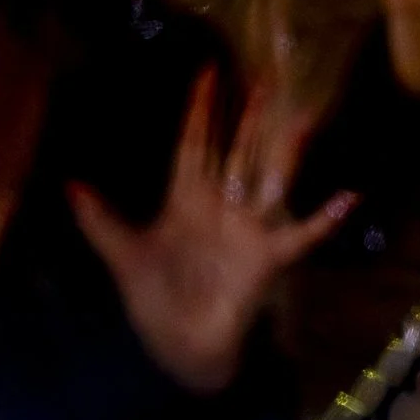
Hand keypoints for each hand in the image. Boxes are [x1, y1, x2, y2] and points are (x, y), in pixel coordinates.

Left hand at [71, 69, 355, 395]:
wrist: (181, 346)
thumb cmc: (154, 302)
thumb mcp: (123, 257)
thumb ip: (100, 221)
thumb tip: (70, 185)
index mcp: (186, 201)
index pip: (195, 145)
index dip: (202, 111)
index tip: (210, 73)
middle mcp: (221, 208)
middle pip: (237, 152)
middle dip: (250, 117)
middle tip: (267, 78)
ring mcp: (247, 230)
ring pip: (269, 180)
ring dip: (286, 151)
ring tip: (304, 117)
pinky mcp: (267, 258)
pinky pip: (301, 236)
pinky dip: (324, 219)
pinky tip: (349, 197)